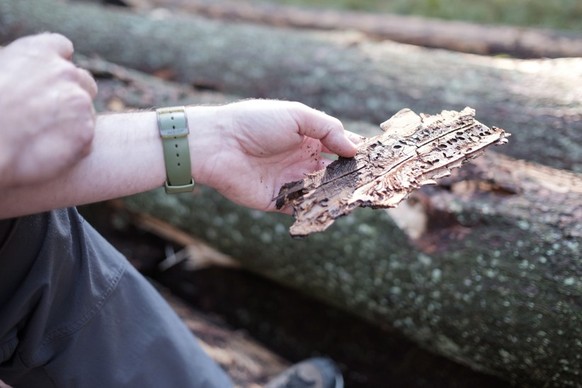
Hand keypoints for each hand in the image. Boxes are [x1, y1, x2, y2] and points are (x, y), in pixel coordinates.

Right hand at [0, 33, 97, 187]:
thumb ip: (19, 69)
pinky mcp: (86, 133)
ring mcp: (79, 102)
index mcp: (39, 51)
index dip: (56, 64)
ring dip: (73, 123)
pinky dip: (72, 148)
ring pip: (87, 112)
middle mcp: (65, 72)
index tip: (48, 80)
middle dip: (71, 95)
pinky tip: (47, 154)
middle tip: (49, 115)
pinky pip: (86, 140)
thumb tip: (26, 77)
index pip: (62, 47)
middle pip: (83, 81)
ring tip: (42, 138)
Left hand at [190, 100, 360, 211]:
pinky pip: (301, 208)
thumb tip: (355, 148)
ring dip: (338, 194)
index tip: (379, 159)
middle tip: (373, 182)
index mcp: (307, 138)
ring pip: (321, 191)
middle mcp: (302, 160)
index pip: (339, 145)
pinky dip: (315, 209)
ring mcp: (290, 181)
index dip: (357, 151)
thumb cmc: (254, 122)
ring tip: (358, 196)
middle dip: (352, 177)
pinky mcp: (277, 201)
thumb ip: (328, 129)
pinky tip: (332, 208)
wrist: (217, 144)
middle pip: (335, 172)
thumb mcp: (296, 116)